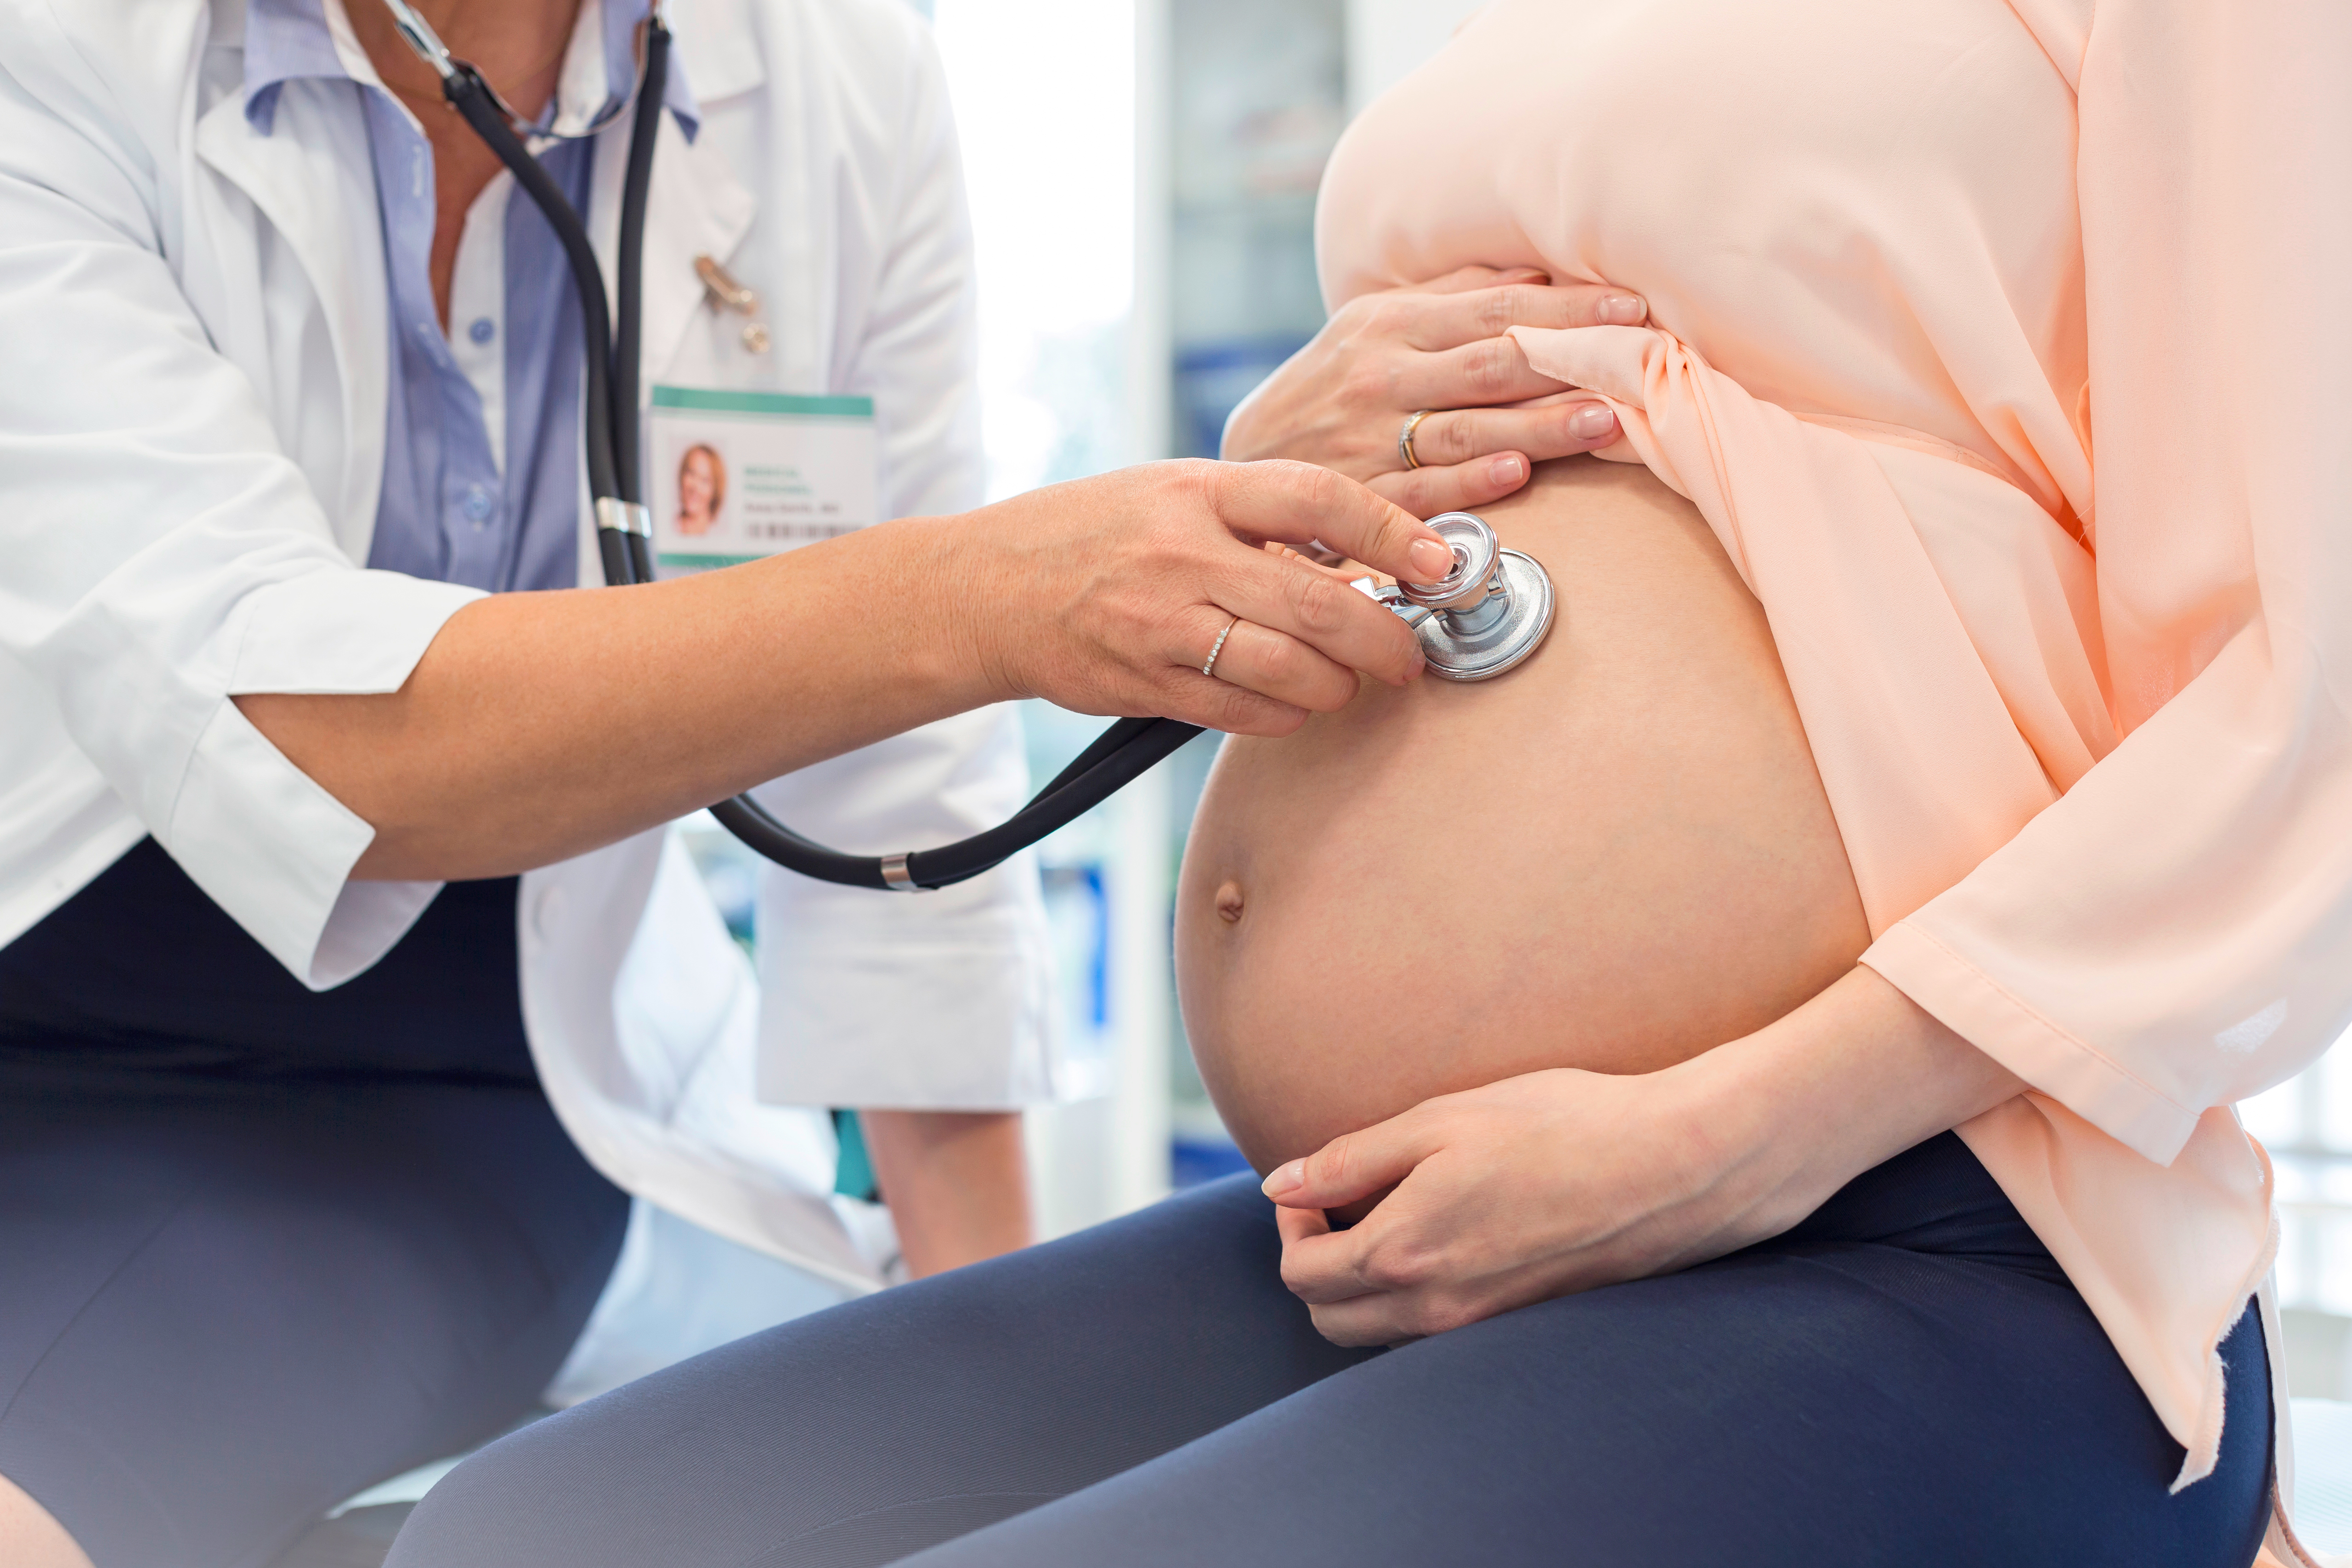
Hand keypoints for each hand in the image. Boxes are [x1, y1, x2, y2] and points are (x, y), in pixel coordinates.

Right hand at [960, 458, 1456, 736]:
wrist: (987, 588)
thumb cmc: (1096, 532)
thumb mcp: (1175, 493)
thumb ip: (1261, 518)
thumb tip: (1364, 559)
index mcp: (1198, 489)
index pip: (1318, 498)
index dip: (1392, 533)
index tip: (1440, 561)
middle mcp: (1181, 553)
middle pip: (1317, 605)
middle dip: (1385, 640)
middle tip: (1409, 656)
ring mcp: (1159, 623)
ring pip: (1287, 671)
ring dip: (1338, 686)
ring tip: (1350, 681)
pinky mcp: (1143, 683)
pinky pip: (1243, 713)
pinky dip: (1287, 714)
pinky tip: (1294, 702)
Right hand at [1222, 266, 1648, 517]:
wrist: (1246, 460)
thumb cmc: (1328, 386)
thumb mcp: (1374, 326)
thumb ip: (1451, 299)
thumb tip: (1537, 272)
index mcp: (1390, 324)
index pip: (1494, 309)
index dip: (1566, 308)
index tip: (1630, 307)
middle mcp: (1381, 375)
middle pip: (1489, 363)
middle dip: (1566, 359)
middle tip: (1636, 357)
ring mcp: (1369, 438)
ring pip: (1467, 428)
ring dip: (1539, 426)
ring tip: (1604, 422)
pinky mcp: (1360, 497)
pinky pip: (1424, 490)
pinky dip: (1471, 482)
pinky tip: (1518, 475)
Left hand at [1261, 968, 2024, 1345]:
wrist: (1674, 1165)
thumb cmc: (1560, 1125)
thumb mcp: (1439, 1121)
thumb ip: (1351, 1158)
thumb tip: (1282, 1184)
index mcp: (1405, 1252)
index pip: (1303, 1274)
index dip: (1291, 1228)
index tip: (1310, 1187)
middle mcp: (1438, 1307)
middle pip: (1331, 1319)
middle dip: (1316, 1265)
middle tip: (1339, 1205)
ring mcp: (1482, 1325)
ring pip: (1382, 1334)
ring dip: (1362, 1287)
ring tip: (1389, 1217)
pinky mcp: (1521, 1323)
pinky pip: (1436, 1333)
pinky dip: (1414, 1299)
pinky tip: (1444, 1239)